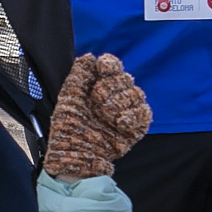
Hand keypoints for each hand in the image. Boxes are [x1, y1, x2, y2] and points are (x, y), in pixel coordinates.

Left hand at [43, 53, 151, 181]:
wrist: (76, 154)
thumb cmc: (67, 128)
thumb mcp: (68, 99)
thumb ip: (78, 76)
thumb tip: (88, 57)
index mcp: (97, 86)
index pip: (111, 66)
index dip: (109, 65)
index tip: (102, 68)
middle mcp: (113, 97)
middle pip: (125, 79)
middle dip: (111, 87)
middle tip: (97, 101)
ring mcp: (125, 111)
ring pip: (137, 94)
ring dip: (121, 101)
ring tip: (106, 114)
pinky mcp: (135, 127)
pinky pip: (145, 113)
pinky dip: (134, 115)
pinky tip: (120, 122)